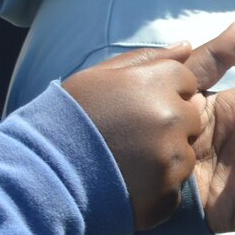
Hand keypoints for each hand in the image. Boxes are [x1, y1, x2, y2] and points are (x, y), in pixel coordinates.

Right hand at [63, 22, 234, 229]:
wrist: (43, 172)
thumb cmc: (69, 117)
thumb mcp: (99, 76)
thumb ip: (146, 59)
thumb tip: (187, 46)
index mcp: (155, 82)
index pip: (185, 80)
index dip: (163, 92)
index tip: (135, 105)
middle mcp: (169, 116)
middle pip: (191, 114)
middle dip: (169, 122)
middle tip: (130, 133)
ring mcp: (170, 155)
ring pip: (185, 149)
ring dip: (165, 154)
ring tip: (126, 158)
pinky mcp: (167, 188)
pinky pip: (176, 181)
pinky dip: (158, 182)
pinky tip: (129, 180)